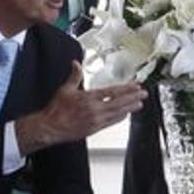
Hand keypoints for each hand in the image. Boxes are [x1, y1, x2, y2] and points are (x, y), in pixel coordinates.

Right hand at [16, 64, 144, 152]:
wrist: (50, 127)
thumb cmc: (56, 110)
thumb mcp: (65, 89)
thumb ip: (74, 76)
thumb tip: (76, 63)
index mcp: (89, 98)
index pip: (112, 92)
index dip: (126, 89)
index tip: (135, 86)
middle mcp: (95, 109)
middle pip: (119, 102)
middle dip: (133, 98)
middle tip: (144, 94)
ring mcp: (96, 120)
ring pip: (118, 113)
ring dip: (130, 108)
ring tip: (139, 104)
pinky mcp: (95, 129)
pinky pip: (111, 122)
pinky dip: (120, 118)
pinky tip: (125, 115)